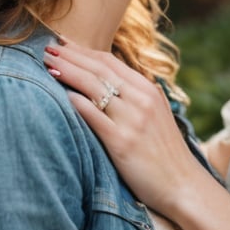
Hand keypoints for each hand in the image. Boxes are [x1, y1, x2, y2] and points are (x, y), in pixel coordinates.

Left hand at [43, 38, 206, 214]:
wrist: (183, 185)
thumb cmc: (165, 154)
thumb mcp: (157, 115)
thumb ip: (138, 97)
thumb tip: (113, 83)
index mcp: (148, 90)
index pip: (109, 61)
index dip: (82, 51)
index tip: (61, 45)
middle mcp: (141, 99)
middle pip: (98, 68)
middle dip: (69, 56)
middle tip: (45, 48)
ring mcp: (132, 119)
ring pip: (93, 86)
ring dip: (67, 72)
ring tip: (46, 64)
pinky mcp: (122, 142)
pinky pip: (93, 115)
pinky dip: (76, 102)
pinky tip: (59, 94)